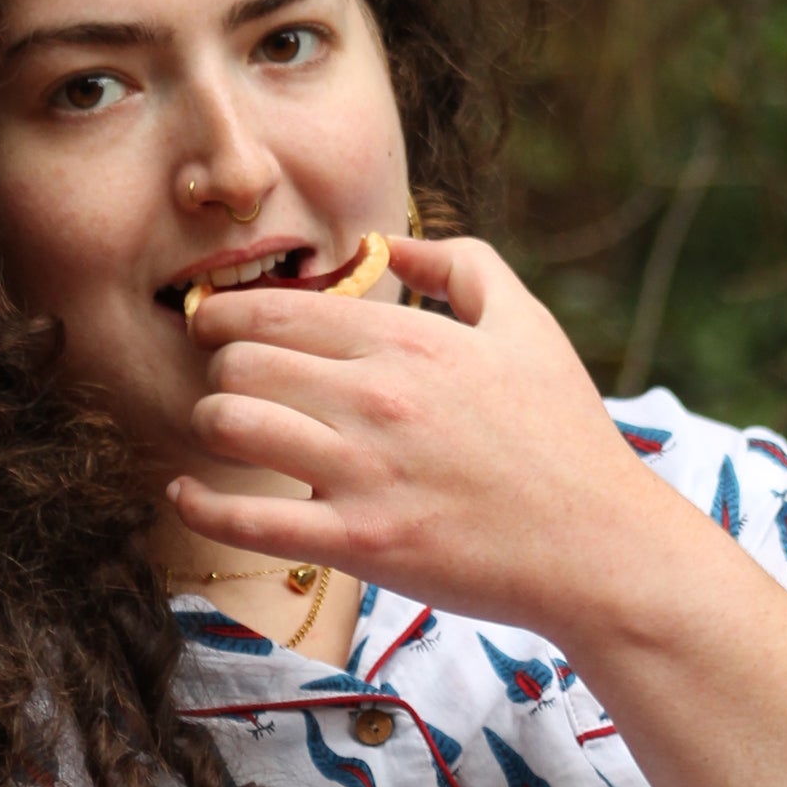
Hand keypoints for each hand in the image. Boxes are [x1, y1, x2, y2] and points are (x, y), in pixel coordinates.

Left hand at [171, 231, 672, 645]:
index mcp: (409, 343)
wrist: (599, 545)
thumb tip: (390, 241)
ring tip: (222, 431)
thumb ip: (461, 266)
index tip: (214, 325)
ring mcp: (364, 474)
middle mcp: (377, 400)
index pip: (277, 310)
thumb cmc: (564, 435)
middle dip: (218, 368)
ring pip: (231, 426)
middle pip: (240, 362)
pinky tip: (187, 493)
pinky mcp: (360, 544)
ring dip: (211, 425)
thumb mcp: (527, 326)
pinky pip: (248, 522)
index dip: (227, 314)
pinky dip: (201, 504)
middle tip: (225, 381)